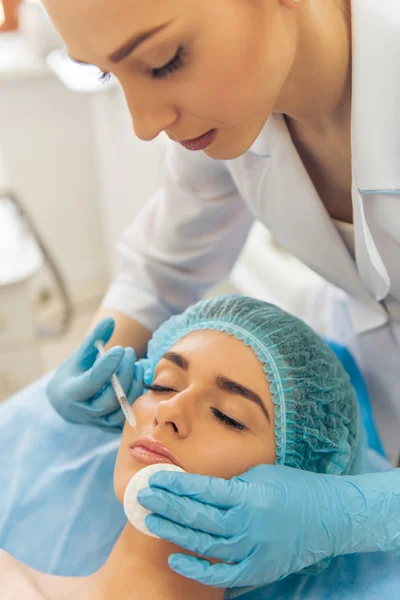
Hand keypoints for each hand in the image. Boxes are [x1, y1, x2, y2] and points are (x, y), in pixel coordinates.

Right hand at [47, 318, 143, 431]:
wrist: (67, 403)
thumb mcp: (79, 356)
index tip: (121, 348)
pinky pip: (129, 414)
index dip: (108, 365)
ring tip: (138, 365)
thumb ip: (94, 339)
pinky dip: (137, 395)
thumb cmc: (74, 374)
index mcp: (71, 393)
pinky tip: (139, 377)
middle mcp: (85, 411)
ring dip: (135, 385)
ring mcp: (99, 421)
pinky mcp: (111, 426)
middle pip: (111, 398)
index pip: (92, 381)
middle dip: (125, 374)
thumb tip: (110, 320)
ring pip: (123, 408)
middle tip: (130, 353)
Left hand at [137, 464, 394, 587]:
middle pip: (197, 517)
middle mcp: (249, 524)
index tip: (153, 477)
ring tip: (150, 520)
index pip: (202, 489)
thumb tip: (194, 485)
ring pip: (204, 544)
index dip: (174, 483)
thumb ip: (228, 484)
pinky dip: (197, 568)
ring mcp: (253, 550)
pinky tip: (176, 557)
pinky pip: (222, 573)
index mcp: (249, 495)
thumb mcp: (260, 474)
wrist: (328, 516)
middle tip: (142, 495)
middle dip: (166, 505)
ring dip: (174, 532)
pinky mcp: (258, 569)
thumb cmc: (293, 488)